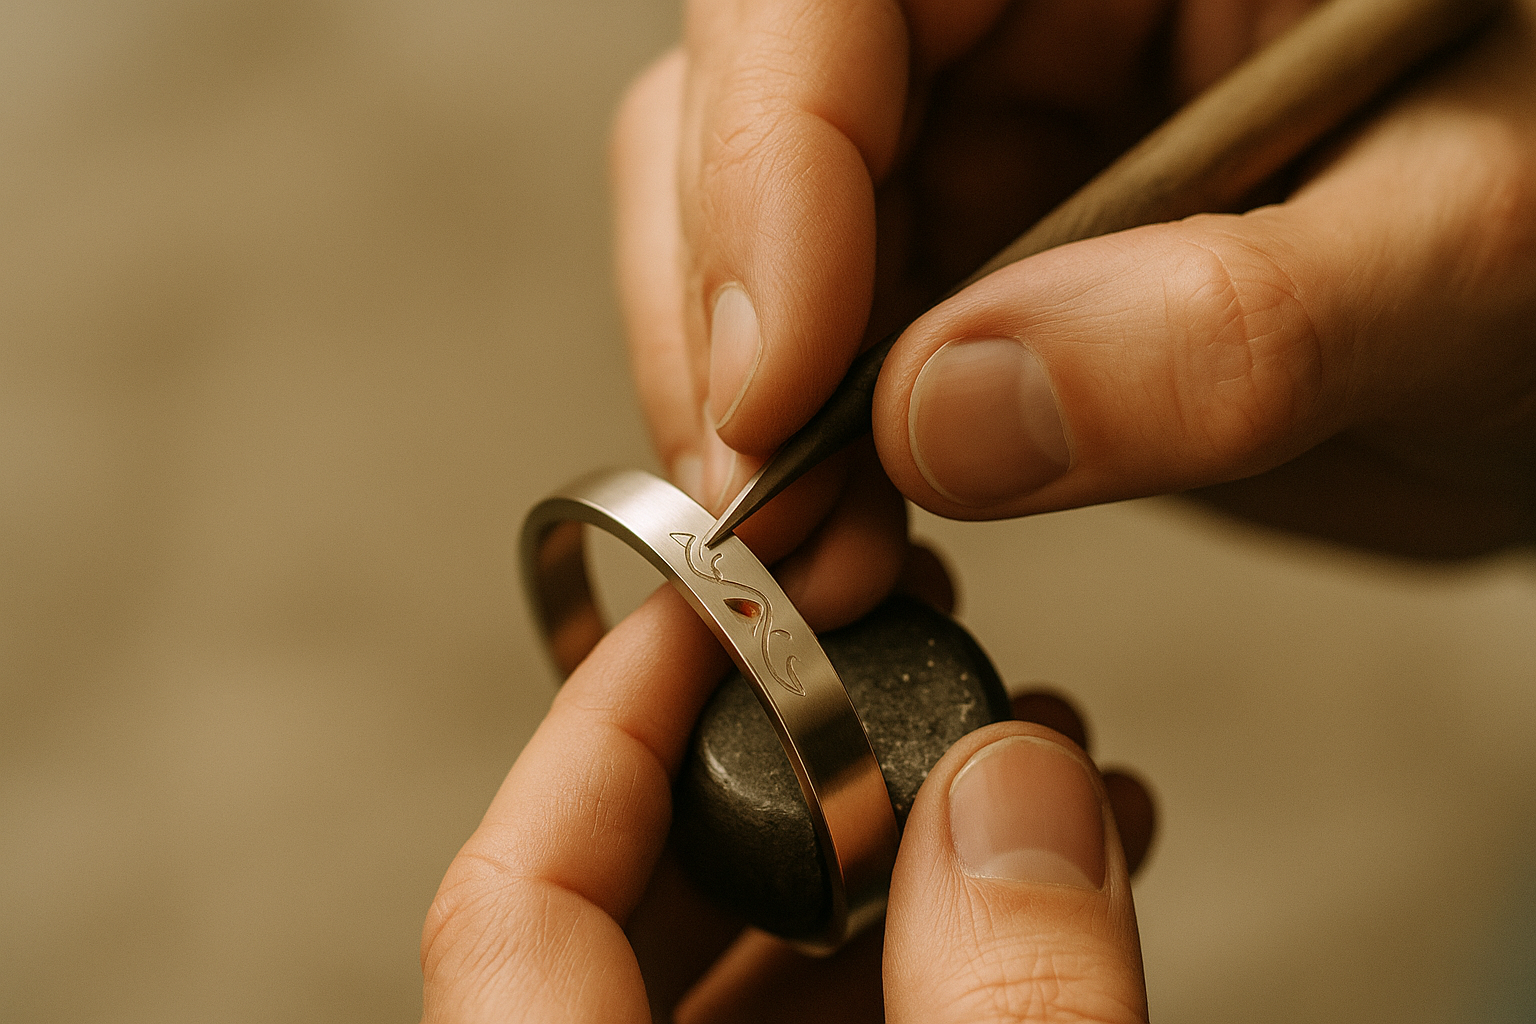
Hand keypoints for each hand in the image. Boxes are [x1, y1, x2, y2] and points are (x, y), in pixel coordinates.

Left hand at [419, 588, 1155, 1022]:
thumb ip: (1007, 1009)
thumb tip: (1016, 794)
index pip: (513, 895)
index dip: (607, 717)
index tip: (714, 603)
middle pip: (630, 901)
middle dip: (786, 763)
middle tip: (890, 670)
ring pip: (748, 966)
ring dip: (885, 862)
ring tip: (1016, 775)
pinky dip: (923, 959)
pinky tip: (1038, 900)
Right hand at [612, 0, 1535, 564]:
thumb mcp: (1475, 254)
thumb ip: (1238, 329)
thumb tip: (956, 411)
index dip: (770, 159)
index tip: (774, 381)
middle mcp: (1027, 9)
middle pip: (752, 105)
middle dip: (728, 317)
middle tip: (766, 507)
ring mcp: (984, 138)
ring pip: (753, 235)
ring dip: (751, 410)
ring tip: (813, 552)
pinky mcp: (968, 264)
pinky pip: (825, 347)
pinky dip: (810, 461)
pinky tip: (855, 543)